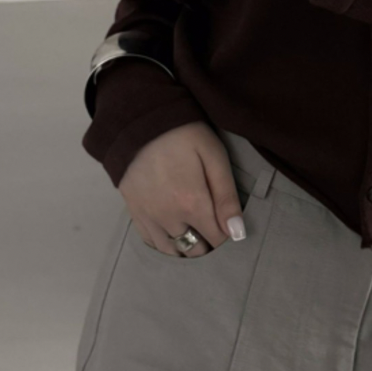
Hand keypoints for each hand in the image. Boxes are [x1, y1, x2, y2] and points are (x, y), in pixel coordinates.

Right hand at [119, 121, 246, 257]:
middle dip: (208, 243)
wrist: (138, 120)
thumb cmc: (182, 134)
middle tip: (213, 224)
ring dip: (186, 246)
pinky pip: (150, 241)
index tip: (229, 222)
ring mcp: (148, 216)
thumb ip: (227, 198)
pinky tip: (172, 231)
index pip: (218, 240)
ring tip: (194, 230)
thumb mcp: (214, 157)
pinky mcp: (134, 210)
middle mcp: (168, 218)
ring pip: (171, 250)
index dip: (227, 234)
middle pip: (195, 250)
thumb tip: (237, 233)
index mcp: (192, 205)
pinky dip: (164, 242)